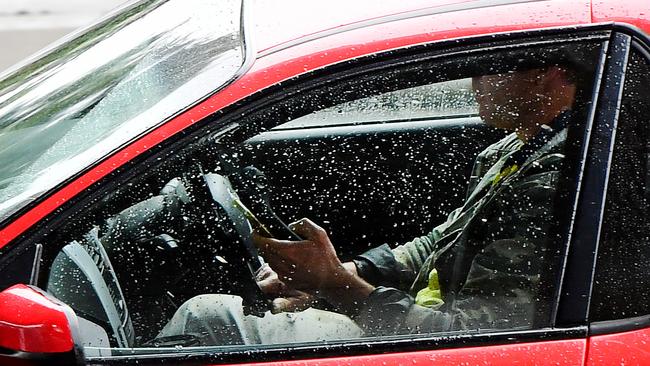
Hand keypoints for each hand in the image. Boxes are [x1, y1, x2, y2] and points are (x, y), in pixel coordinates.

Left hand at [254, 218, 374, 312]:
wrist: (332, 281)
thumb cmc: (326, 258)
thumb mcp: (319, 234)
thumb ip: (304, 224)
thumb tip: (292, 225)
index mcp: (287, 251)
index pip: (263, 243)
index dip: (256, 236)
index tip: (256, 231)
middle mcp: (282, 264)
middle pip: (264, 252)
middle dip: (264, 244)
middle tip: (267, 237)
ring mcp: (284, 274)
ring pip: (270, 261)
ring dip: (271, 254)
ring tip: (279, 248)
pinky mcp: (287, 282)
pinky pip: (277, 270)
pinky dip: (278, 263)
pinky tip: (289, 260)